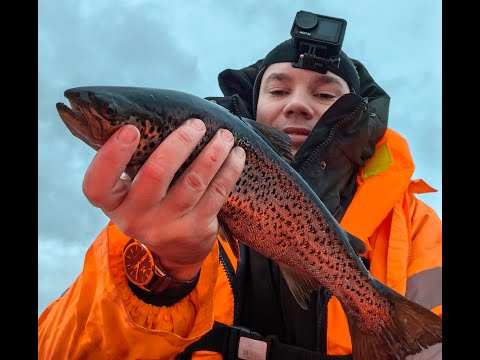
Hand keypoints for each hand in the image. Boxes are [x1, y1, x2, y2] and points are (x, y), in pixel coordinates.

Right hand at [82, 118, 245, 280]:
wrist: (175, 253)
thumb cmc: (151, 206)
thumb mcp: (132, 192)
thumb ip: (134, 163)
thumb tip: (154, 117)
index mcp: (114, 203)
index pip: (98, 184)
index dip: (112, 155)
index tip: (131, 129)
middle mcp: (136, 218)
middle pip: (156, 174)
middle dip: (180, 143)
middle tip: (197, 124)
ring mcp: (167, 226)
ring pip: (194, 182)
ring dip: (213, 154)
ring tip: (224, 136)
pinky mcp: (196, 229)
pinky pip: (217, 194)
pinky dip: (229, 171)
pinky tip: (236, 155)